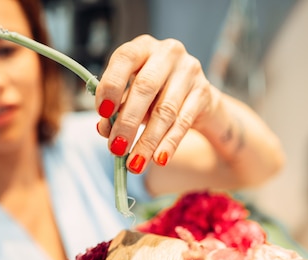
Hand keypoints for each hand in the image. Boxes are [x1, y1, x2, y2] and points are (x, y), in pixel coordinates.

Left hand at [95, 35, 214, 173]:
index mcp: (143, 47)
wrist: (197, 99)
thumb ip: (116, 110)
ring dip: (147, 141)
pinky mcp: (205, 93)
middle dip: (127, 122)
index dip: (111, 85)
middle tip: (116, 148)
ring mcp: (190, 71)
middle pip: (145, 87)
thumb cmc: (156, 95)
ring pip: (165, 110)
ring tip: (134, 163)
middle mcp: (168, 53)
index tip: (102, 113)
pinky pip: (183, 122)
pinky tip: (159, 160)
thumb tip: (104, 129)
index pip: (125, 58)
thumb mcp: (132, 98)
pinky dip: (169, 143)